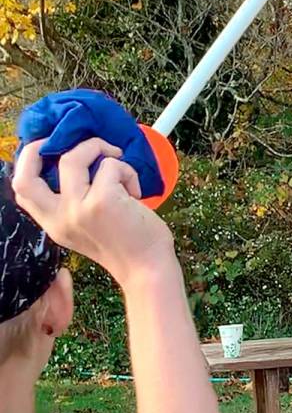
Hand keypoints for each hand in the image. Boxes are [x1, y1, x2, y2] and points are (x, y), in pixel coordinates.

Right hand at [13, 138, 174, 288]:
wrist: (149, 270)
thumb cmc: (127, 246)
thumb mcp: (88, 227)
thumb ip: (75, 202)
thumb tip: (77, 159)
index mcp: (54, 224)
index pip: (22, 190)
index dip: (28, 162)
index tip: (48, 149)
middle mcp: (60, 218)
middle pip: (26, 175)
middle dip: (41, 147)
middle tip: (70, 141)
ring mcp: (78, 209)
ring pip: (73, 157)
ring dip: (98, 150)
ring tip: (119, 165)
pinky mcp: (103, 201)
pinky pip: (111, 165)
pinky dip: (127, 171)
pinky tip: (135, 191)